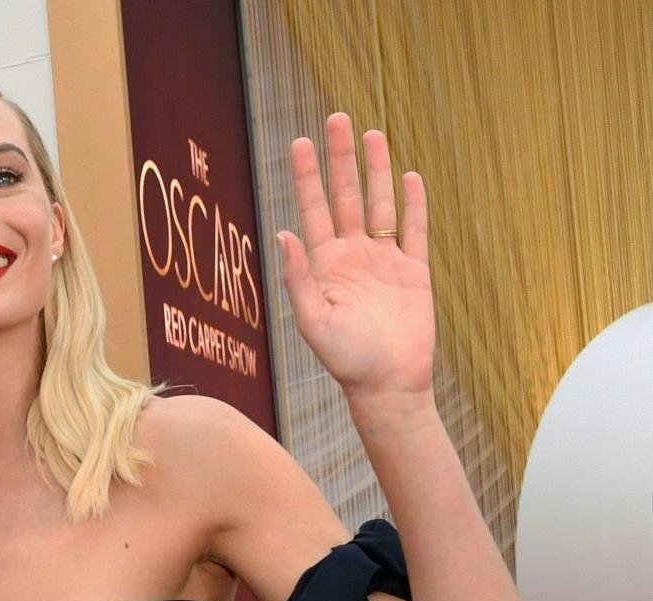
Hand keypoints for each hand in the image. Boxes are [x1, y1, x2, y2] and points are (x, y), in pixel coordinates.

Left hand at [278, 113, 435, 403]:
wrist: (388, 385)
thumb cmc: (346, 360)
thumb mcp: (314, 321)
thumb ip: (298, 278)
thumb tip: (283, 232)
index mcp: (324, 265)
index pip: (312, 209)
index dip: (307, 175)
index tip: (302, 141)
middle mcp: (352, 256)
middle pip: (345, 196)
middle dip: (341, 159)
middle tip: (338, 118)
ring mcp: (383, 261)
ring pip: (380, 205)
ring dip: (376, 171)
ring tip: (372, 134)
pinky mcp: (414, 272)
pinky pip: (414, 231)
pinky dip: (413, 204)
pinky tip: (409, 176)